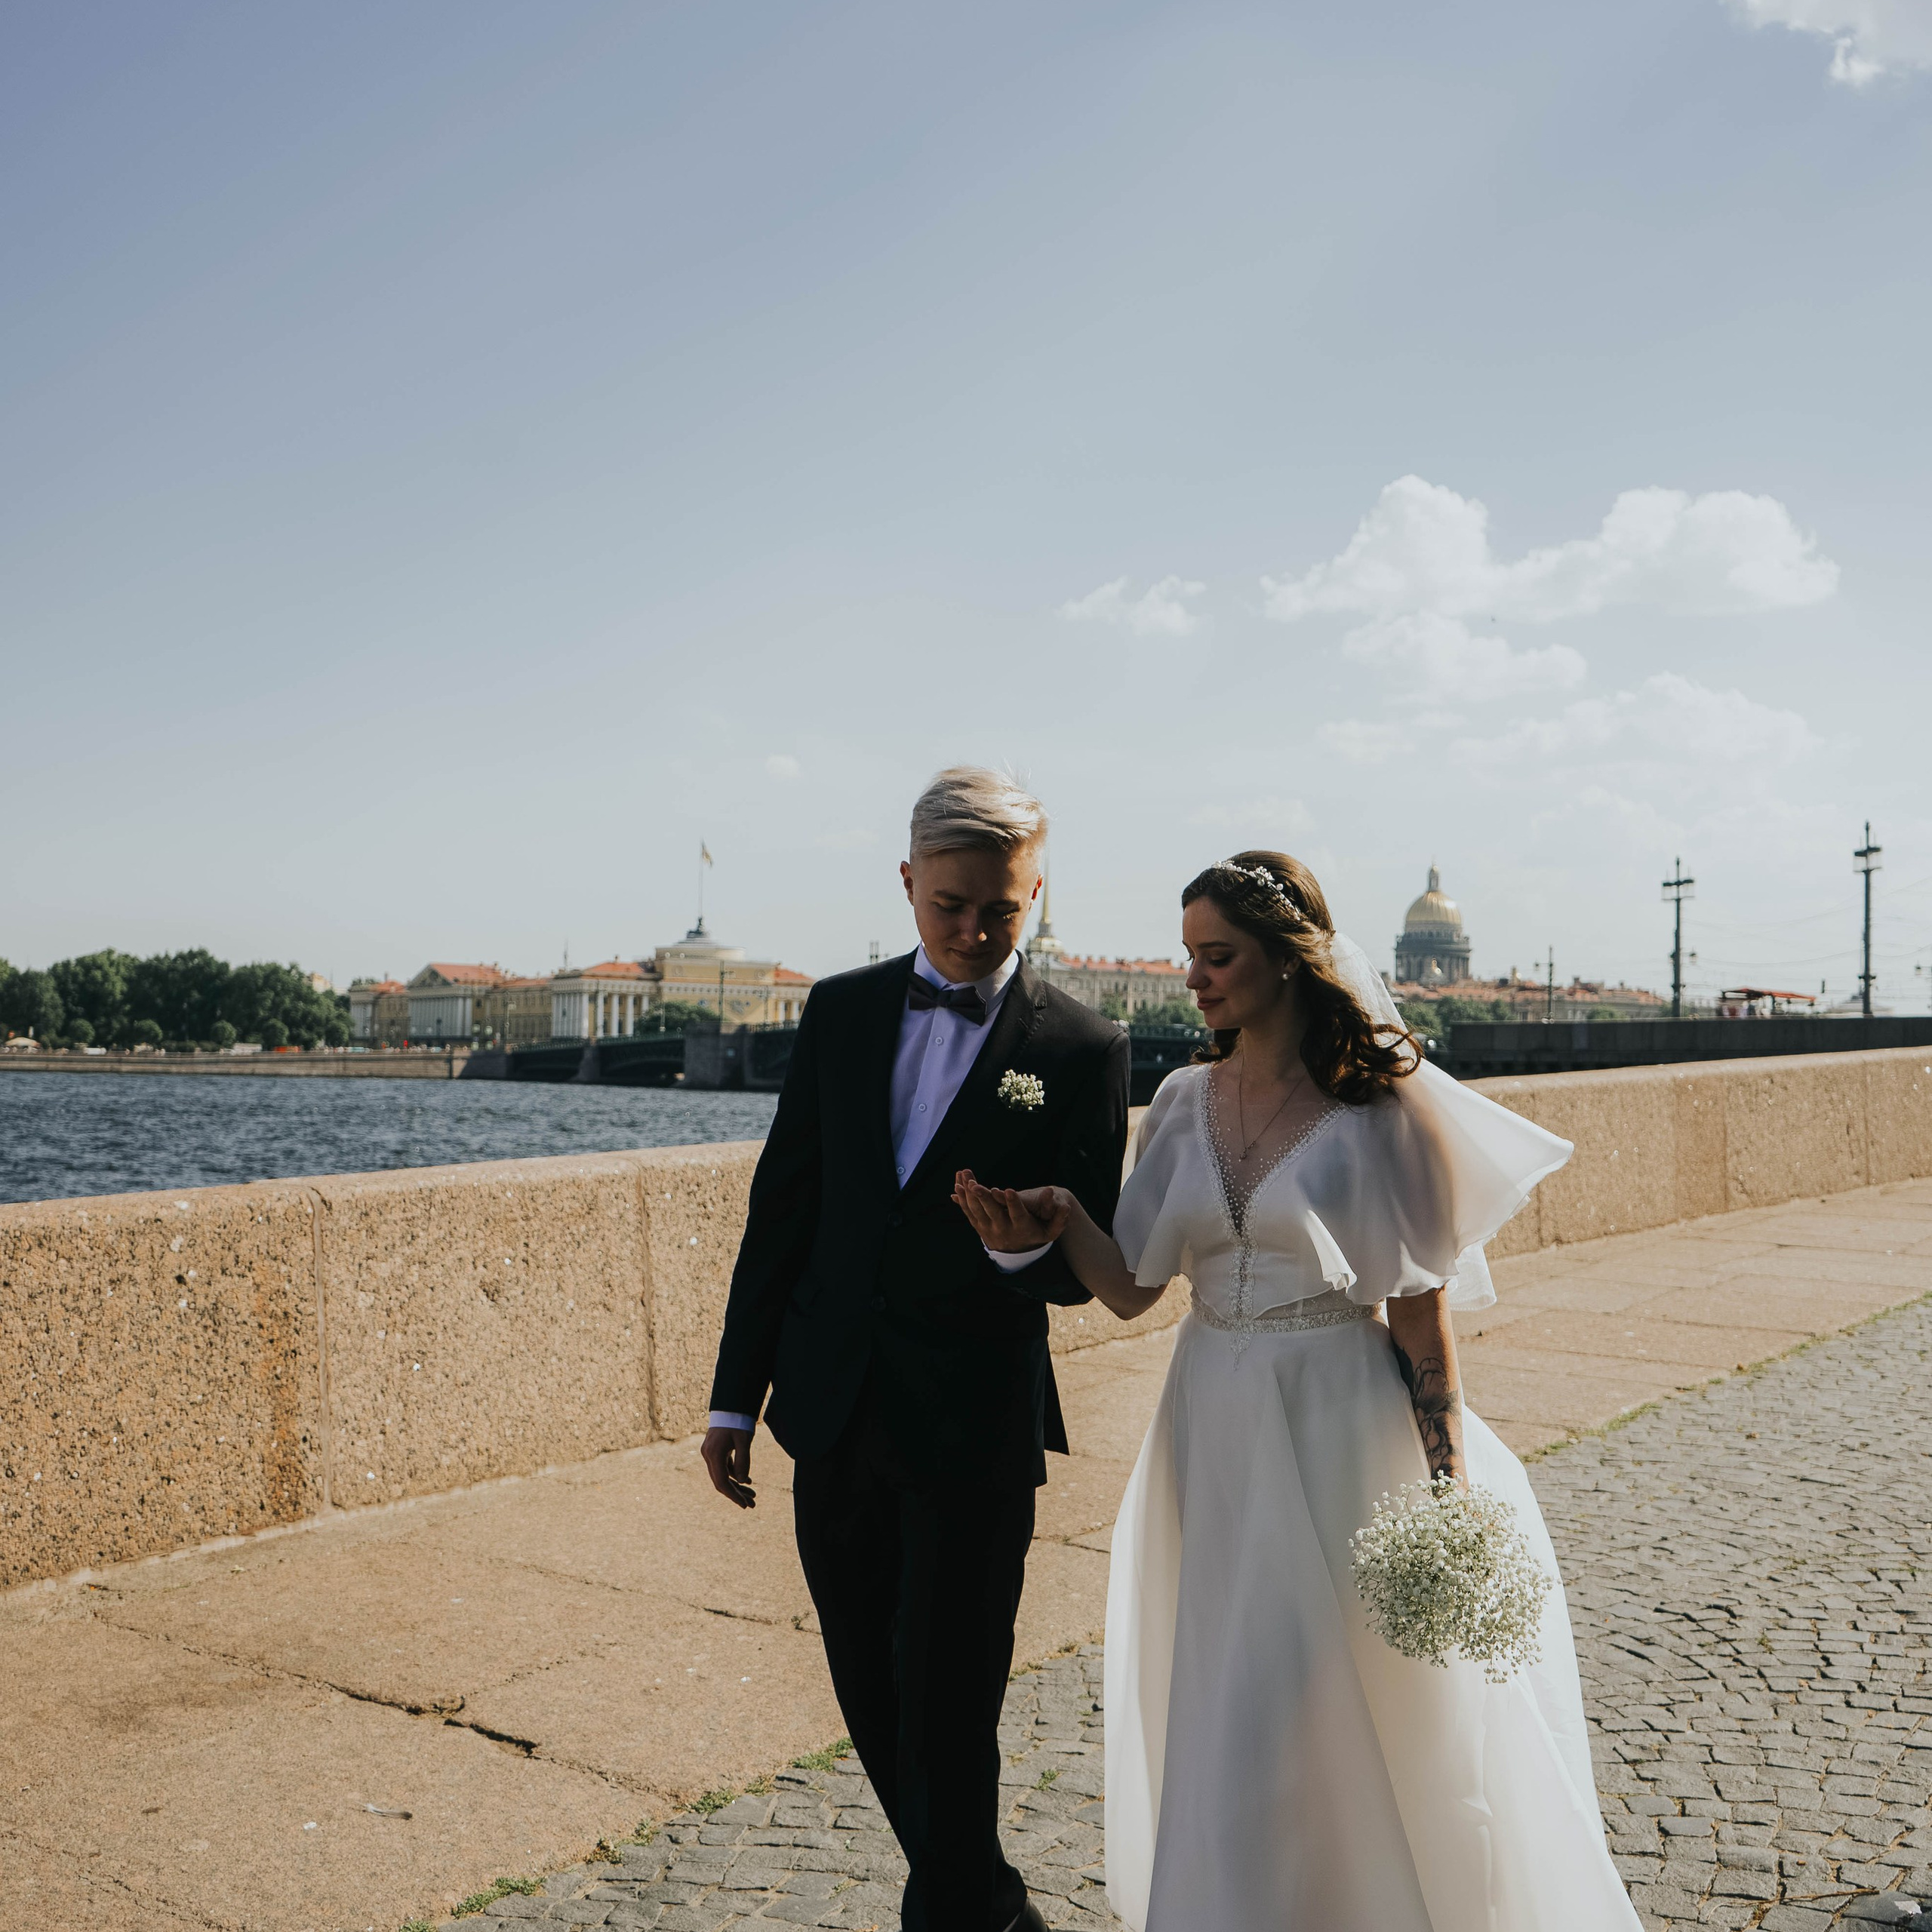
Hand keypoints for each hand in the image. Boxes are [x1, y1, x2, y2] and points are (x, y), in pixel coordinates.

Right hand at [701, 1426, 754, 1507]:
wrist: (731, 1404)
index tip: (745, 1505)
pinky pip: (723, 1468)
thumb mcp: (744, 1440)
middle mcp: (708, 1455)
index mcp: (714, 1454)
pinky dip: (734, 1475)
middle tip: (752, 1504)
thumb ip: (743, 1461)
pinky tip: (747, 1481)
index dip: (733, 1496)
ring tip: (753, 1496)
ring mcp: (710, 1453)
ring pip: (722, 1476)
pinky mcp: (715, 1450)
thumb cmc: (738, 1420)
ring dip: (737, 1486)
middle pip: (721, 1482)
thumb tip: (743, 1481)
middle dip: (737, 1494)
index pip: (721, 1482)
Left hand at [952, 1169, 1072, 1250]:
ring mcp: (989, 1229)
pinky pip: (968, 1211)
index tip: (1008, 1190)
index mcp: (1022, 1227)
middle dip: (983, 1197)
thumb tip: (1067, 1206)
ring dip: (968, 1192)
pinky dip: (962, 1197)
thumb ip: (1059, 1218)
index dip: (1012, 1203)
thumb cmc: (1036, 1233)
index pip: (1017, 1214)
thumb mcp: (1050, 1230)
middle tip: (974, 1184)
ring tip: (964, 1175)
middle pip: (992, 1212)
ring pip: (976, 1210)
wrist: (1016, 1252)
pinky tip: (958, 1183)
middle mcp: (1003, 1229)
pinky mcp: (979, 1226)